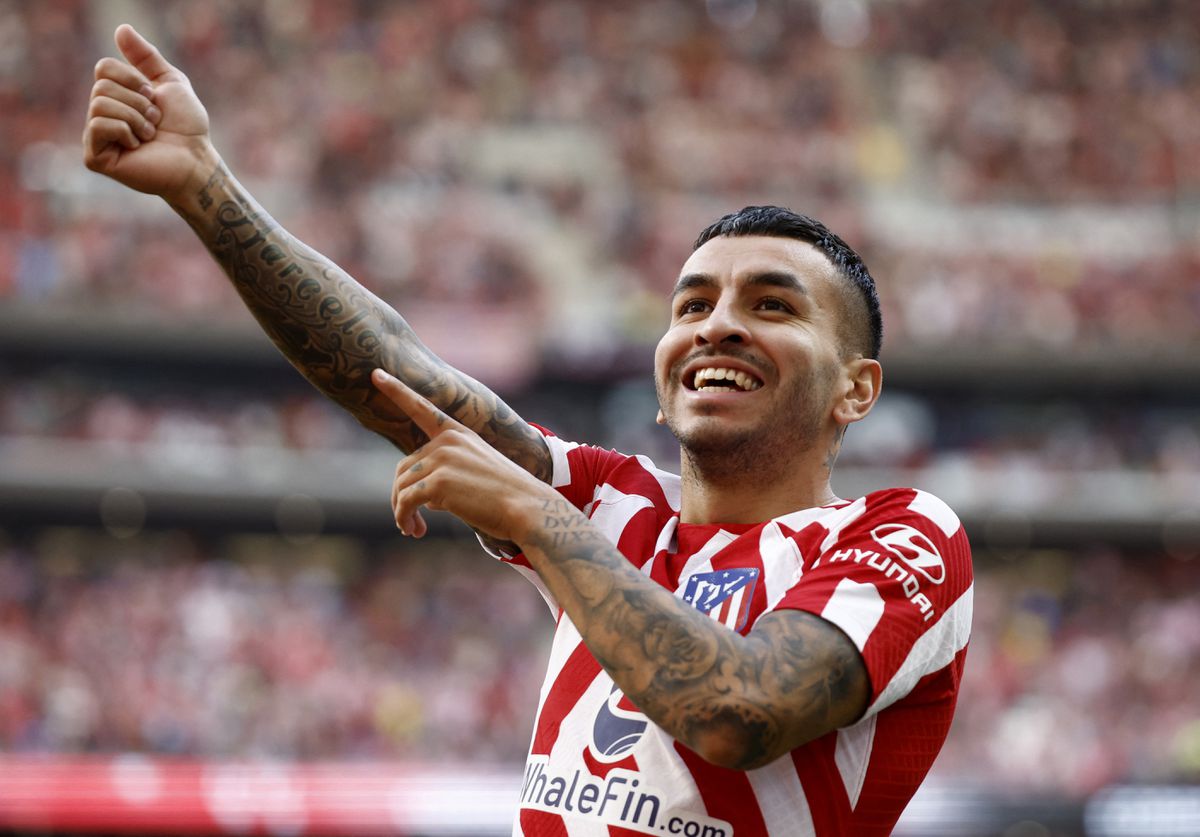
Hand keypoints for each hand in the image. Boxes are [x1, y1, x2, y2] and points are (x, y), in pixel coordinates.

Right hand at [83, 24, 214, 199]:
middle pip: (101, 86)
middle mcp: (101, 114)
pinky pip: (98, 125)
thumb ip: (145, 56)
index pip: (103, 68)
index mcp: (115, 96)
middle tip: (155, 120)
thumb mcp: (169, 81)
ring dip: (135, 117)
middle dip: (138, 101)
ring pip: (98, 104)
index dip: (132, 78)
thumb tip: (121, 28)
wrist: (196, 159)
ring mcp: (96, 137)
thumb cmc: (186, 125)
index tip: (154, 96)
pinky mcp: (95, 157)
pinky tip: (137, 146)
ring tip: (149, 134)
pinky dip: (125, 131)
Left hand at [372, 369, 552, 542]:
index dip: (396, 390)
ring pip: (402, 486)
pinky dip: (404, 517)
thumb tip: (421, 499)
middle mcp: (447, 442)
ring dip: (402, 511)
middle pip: (404, 467)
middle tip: (409, 523)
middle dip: (402, 496)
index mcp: (458, 434)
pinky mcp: (438, 483)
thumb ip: (447, 473)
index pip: (421, 408)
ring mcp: (442, 459)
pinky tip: (414, 531)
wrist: (527, 508)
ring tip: (412, 530)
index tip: (376, 374)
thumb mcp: (476, 473)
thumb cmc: (506, 496)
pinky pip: (407, 501)